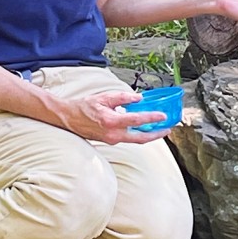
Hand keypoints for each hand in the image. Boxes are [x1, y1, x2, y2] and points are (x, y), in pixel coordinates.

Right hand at [57, 91, 172, 145]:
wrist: (69, 119)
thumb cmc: (85, 107)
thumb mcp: (104, 97)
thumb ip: (122, 97)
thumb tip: (138, 98)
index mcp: (111, 121)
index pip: (136, 121)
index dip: (151, 118)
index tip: (163, 116)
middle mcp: (113, 134)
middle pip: (140, 138)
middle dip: (156, 135)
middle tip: (168, 129)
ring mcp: (112, 140)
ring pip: (135, 140)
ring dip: (149, 135)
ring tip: (161, 128)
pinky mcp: (111, 141)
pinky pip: (128, 138)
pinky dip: (139, 134)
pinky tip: (145, 127)